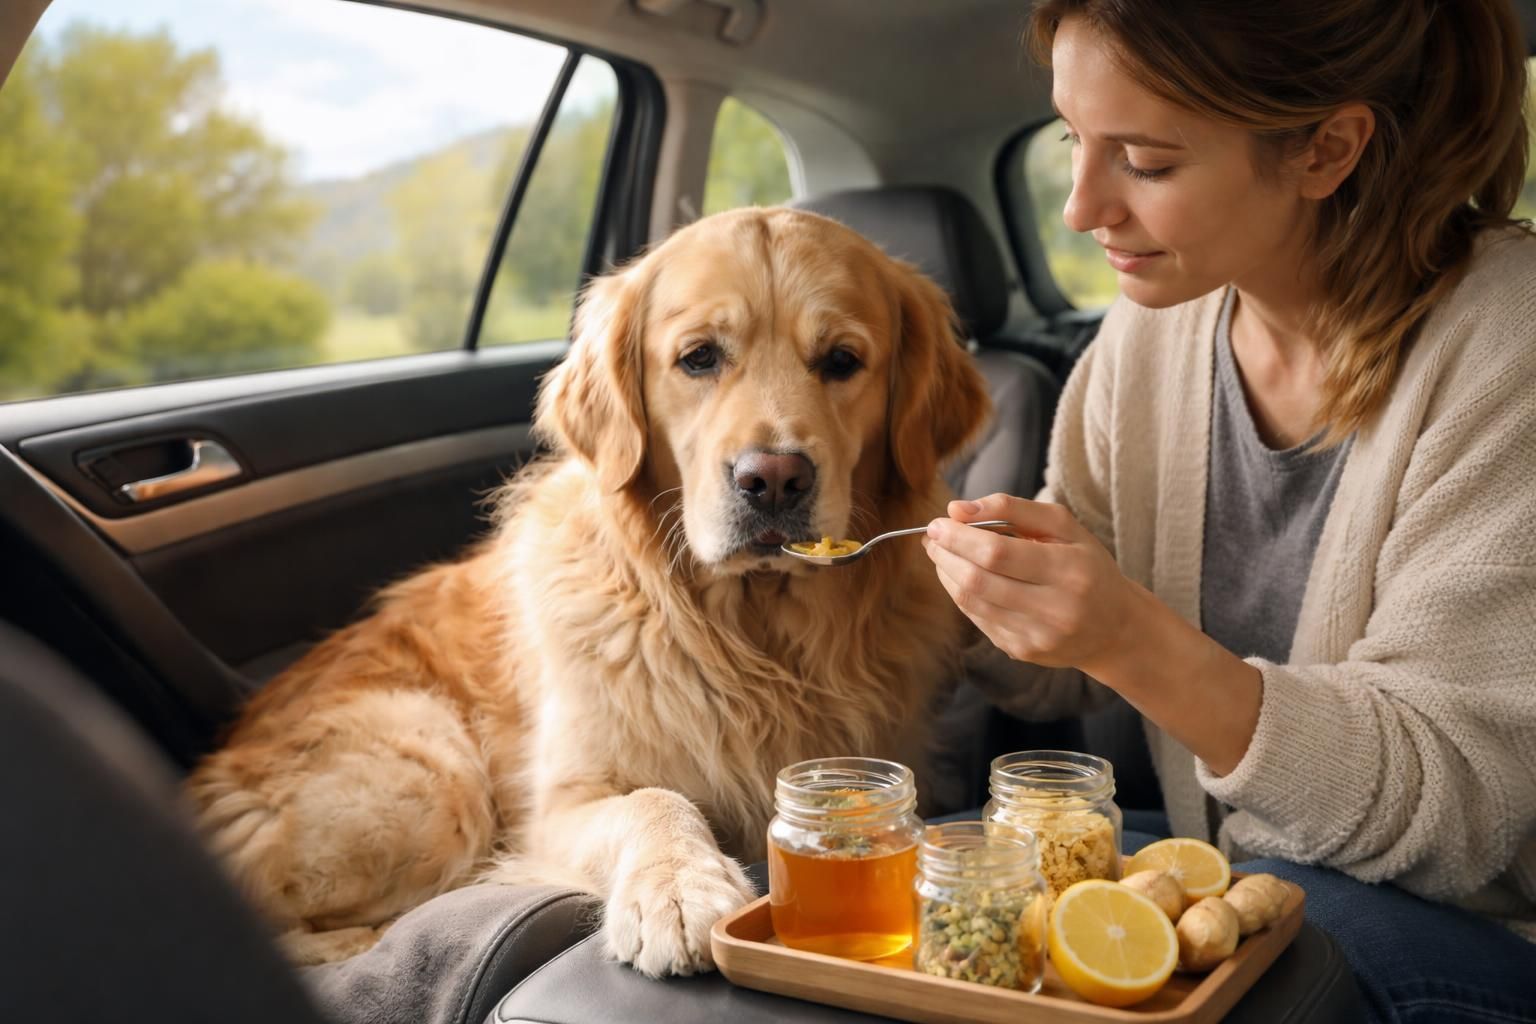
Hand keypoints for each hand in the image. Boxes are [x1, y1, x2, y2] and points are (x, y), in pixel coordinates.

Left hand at [923, 493, 1145, 674]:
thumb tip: (957, 509)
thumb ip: (1011, 508)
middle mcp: (1055, 609)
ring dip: (946, 574)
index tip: (938, 523)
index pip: (997, 553)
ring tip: (941, 554)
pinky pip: (977, 620)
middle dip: (945, 555)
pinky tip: (961, 577)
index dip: (958, 537)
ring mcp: (1036, 636)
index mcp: (1069, 570)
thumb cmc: (1086, 566)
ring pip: (971, 603)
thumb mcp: (1063, 526)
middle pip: (977, 580)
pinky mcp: (1022, 651)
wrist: (1114, 627)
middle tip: (932, 537)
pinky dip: (961, 594)